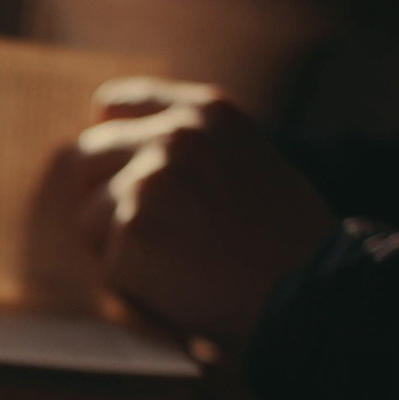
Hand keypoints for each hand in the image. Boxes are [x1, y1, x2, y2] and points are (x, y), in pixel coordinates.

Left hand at [73, 78, 337, 354]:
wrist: (311, 294)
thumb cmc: (286, 242)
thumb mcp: (248, 161)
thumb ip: (190, 148)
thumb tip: (118, 148)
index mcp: (205, 112)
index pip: (116, 105)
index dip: (111, 145)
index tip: (117, 171)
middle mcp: (173, 137)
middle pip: (88, 157)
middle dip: (105, 199)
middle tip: (150, 237)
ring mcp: (148, 183)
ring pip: (87, 216)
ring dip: (115, 247)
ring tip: (174, 265)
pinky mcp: (132, 234)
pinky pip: (103, 264)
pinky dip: (130, 286)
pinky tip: (177, 289)